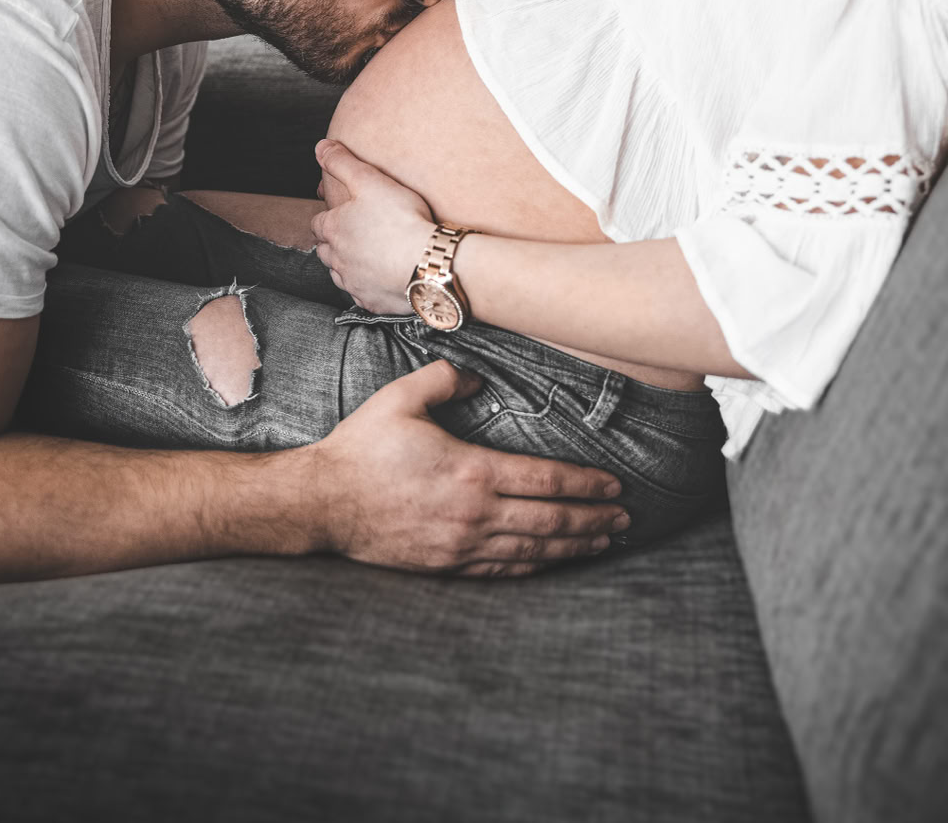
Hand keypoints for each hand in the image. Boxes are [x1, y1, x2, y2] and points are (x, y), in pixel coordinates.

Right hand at [300, 360, 628, 576]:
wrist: (322, 503)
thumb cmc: (362, 448)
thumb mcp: (401, 398)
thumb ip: (443, 379)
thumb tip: (474, 377)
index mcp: (472, 471)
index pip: (545, 480)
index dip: (586, 484)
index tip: (615, 484)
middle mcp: (474, 514)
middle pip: (550, 521)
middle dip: (593, 519)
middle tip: (625, 517)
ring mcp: (460, 546)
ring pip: (531, 550)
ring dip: (572, 546)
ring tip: (603, 541)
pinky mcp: (444, 566)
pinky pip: (501, 571)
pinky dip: (534, 567)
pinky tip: (551, 562)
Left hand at [310, 139, 433, 313]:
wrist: (426, 262)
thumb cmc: (400, 218)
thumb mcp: (370, 180)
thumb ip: (343, 162)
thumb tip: (320, 147)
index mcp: (333, 229)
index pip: (317, 223)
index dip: (327, 217)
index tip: (339, 214)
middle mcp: (337, 259)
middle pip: (324, 251)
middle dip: (333, 243)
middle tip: (351, 235)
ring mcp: (353, 283)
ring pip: (339, 275)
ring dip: (346, 266)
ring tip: (364, 257)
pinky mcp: (370, 301)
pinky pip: (361, 294)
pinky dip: (366, 286)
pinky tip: (380, 279)